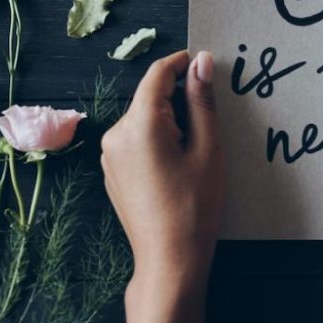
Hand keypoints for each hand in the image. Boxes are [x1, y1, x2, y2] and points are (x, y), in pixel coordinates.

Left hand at [101, 50, 223, 322]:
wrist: (170, 260)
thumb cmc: (195, 206)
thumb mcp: (207, 149)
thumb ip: (202, 101)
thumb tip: (202, 62)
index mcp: (139, 124)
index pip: (158, 75)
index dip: (182, 62)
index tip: (206, 63)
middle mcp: (116, 134)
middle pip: (149, 97)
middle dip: (179, 96)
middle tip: (211, 112)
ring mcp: (110, 155)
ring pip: (143, 119)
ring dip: (169, 118)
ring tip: (198, 143)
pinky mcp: (113, 171)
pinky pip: (136, 140)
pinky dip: (158, 138)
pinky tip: (180, 161)